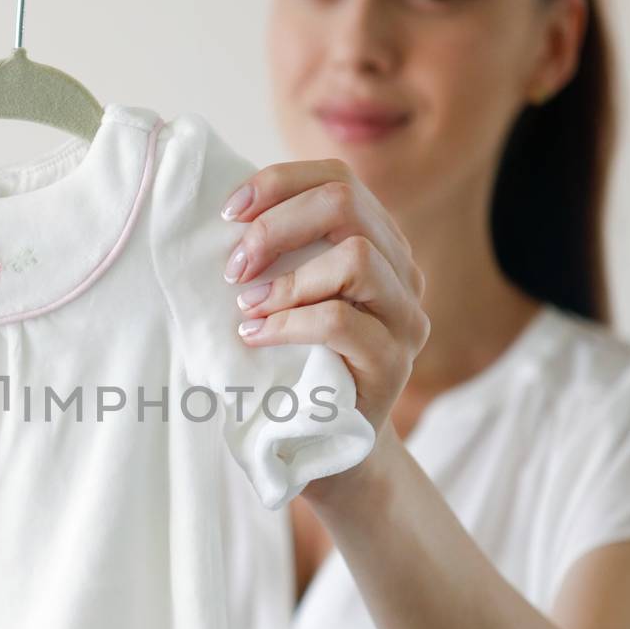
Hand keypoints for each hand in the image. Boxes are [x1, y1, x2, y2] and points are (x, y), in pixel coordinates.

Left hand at [221, 156, 428, 447]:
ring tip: (248, 306)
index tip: (228, 212)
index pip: (339, 180)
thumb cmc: (293, 366)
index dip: (280, 183)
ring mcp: (405, 319)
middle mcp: (402, 273)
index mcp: (378, 244)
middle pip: (348, 204)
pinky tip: (256, 336)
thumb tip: (224, 213)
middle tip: (234, 267)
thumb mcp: (286, 298)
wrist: (326, 448)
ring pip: (357, 258)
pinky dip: (288, 323)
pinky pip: (341, 321)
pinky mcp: (393, 364)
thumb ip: (278, 255)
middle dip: (277, 225)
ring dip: (288, 278)